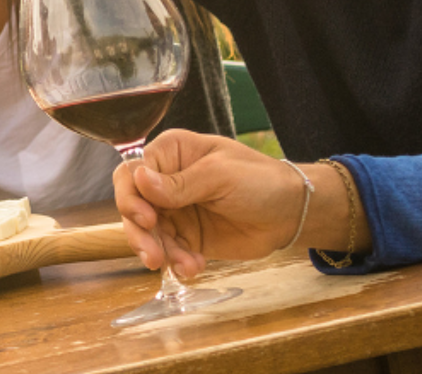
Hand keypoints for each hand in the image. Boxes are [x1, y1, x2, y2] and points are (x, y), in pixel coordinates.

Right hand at [114, 130, 313, 277]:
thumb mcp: (220, 176)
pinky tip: (194, 267)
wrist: (292, 214)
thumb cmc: (260, 181)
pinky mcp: (186, 236)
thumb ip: (179, 183)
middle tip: (153, 256)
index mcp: (171, 154)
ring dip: (160, 252)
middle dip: (139, 233)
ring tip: (185, 265)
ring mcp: (174, 211)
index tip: (145, 218)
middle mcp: (165, 181)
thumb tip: (139, 179)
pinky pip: (169, 251)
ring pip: (147, 233)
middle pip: (133, 206)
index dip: (130, 196)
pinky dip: (177, 262)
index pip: (132, 172)